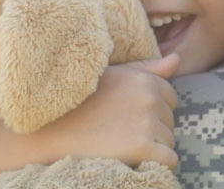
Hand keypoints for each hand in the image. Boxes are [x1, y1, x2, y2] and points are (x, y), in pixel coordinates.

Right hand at [0, 54, 179, 188]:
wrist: (47, 132)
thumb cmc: (77, 104)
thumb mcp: (111, 77)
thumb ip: (145, 69)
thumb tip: (177, 59)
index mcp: (143, 78)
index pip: (170, 99)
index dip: (150, 111)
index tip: (124, 117)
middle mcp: (149, 96)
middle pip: (170, 121)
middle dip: (152, 129)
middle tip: (117, 131)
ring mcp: (147, 122)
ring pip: (169, 141)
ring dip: (152, 146)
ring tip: (119, 143)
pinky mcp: (144, 147)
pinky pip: (169, 160)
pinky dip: (155, 164)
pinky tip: (130, 158)